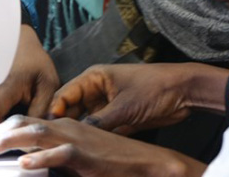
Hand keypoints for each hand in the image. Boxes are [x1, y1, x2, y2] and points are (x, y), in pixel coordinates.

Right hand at [0, 24, 58, 160]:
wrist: (17, 45)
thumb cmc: (33, 64)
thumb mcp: (48, 84)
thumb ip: (42, 110)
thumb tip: (34, 135)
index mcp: (5, 85)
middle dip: (3, 135)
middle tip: (25, 114)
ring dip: (0, 127)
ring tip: (20, 106)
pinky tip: (10, 108)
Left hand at [0, 115, 205, 176]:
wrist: (143, 162)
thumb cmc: (110, 161)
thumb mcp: (75, 157)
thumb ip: (52, 156)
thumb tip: (27, 163)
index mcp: (61, 126)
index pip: (23, 121)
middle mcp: (65, 126)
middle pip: (22, 123)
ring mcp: (75, 139)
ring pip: (35, 133)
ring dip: (7, 141)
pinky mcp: (85, 154)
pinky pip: (60, 153)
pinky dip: (41, 158)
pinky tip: (24, 164)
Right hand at [48, 63, 228, 134]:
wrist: (184, 92)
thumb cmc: (155, 88)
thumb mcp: (124, 107)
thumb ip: (99, 122)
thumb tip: (76, 137)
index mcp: (94, 78)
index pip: (64, 95)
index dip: (53, 112)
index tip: (44, 129)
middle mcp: (97, 91)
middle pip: (70, 110)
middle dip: (62, 125)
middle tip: (50, 143)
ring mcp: (107, 106)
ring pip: (84, 122)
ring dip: (77, 134)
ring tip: (64, 149)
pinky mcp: (118, 119)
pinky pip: (99, 130)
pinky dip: (93, 139)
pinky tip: (85, 151)